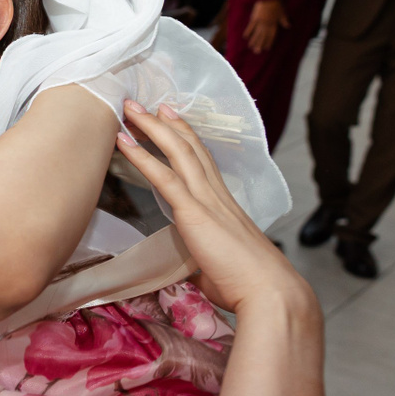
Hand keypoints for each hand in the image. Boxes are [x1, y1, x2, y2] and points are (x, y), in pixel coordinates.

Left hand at [114, 100, 310, 314]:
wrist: (269, 292)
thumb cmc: (247, 285)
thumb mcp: (218, 265)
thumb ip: (203, 258)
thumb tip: (193, 267)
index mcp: (225, 205)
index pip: (203, 162)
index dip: (187, 138)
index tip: (171, 118)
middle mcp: (217, 195)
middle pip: (189, 147)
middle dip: (165, 123)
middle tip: (145, 103)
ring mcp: (207, 201)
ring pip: (178, 152)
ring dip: (151, 128)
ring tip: (129, 109)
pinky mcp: (195, 213)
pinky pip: (164, 177)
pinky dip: (142, 156)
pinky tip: (125, 141)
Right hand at [241, 0, 288, 53]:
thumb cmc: (276, 3)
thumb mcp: (283, 12)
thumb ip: (284, 20)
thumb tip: (288, 26)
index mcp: (274, 23)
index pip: (271, 35)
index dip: (269, 42)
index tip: (267, 49)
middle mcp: (266, 24)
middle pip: (263, 36)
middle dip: (260, 44)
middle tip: (257, 52)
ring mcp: (259, 22)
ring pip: (256, 33)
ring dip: (254, 41)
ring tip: (250, 47)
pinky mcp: (254, 17)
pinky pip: (250, 26)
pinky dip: (248, 32)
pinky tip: (245, 37)